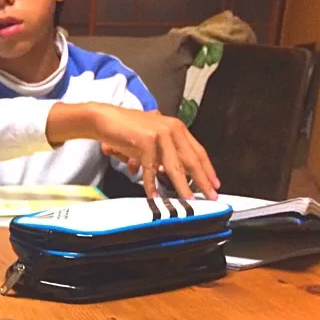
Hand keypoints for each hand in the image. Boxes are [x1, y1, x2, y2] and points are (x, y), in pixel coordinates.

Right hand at [89, 105, 219, 199]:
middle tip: (210, 196)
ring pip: (174, 166)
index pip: (198, 152)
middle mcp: (172, 129)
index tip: (214, 184)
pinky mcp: (146, 140)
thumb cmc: (126, 131)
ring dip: (182, 186)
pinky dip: (150, 183)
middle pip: (192, 160)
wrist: (105, 119)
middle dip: (202, 180)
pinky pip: (150, 167)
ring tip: (187, 200)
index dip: (208, 170)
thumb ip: (163, 157)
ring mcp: (160, 133)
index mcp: (177, 128)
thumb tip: (169, 175)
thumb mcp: (151, 143)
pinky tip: (153, 195)